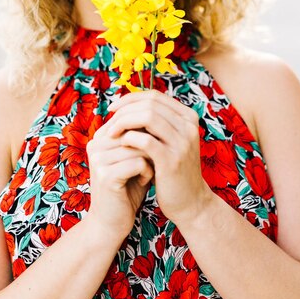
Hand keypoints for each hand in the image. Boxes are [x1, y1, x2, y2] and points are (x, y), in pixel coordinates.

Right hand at [86, 118, 154, 237]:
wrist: (112, 223)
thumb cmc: (128, 188)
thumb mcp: (133, 157)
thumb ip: (141, 137)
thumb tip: (160, 114)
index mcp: (100, 136)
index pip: (131, 119)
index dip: (148, 134)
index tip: (151, 152)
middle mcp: (95, 144)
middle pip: (135, 131)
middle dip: (150, 147)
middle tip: (152, 163)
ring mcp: (98, 159)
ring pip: (139, 146)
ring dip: (151, 160)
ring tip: (146, 173)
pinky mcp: (106, 175)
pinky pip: (138, 162)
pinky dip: (147, 172)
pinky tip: (143, 182)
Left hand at [105, 90, 211, 223]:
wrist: (190, 203)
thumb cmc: (172, 170)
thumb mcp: (169, 141)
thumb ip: (156, 123)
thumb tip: (126, 105)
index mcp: (188, 117)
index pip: (155, 96)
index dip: (130, 98)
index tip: (113, 108)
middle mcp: (188, 126)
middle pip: (150, 103)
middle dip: (124, 110)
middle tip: (109, 121)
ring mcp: (182, 142)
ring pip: (147, 116)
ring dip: (124, 122)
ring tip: (110, 133)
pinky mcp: (171, 160)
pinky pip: (145, 140)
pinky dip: (129, 138)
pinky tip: (120, 145)